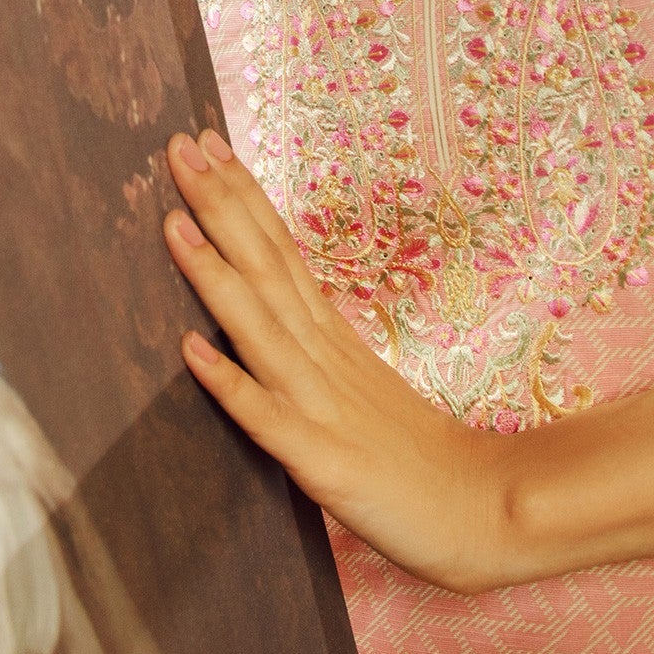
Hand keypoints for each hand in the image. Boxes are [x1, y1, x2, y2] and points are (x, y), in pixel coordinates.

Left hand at [163, 129, 507, 595]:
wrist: (479, 508)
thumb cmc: (417, 453)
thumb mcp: (362, 382)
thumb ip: (319, 343)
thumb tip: (277, 300)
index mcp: (332, 335)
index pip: (280, 249)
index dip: (241, 197)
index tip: (207, 145)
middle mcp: (325, 356)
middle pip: (267, 267)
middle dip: (221, 205)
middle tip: (182, 146)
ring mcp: (323, 405)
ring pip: (261, 326)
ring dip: (215, 273)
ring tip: (174, 222)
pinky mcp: (321, 461)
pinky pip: (266, 419)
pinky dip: (230, 383)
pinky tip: (191, 352)